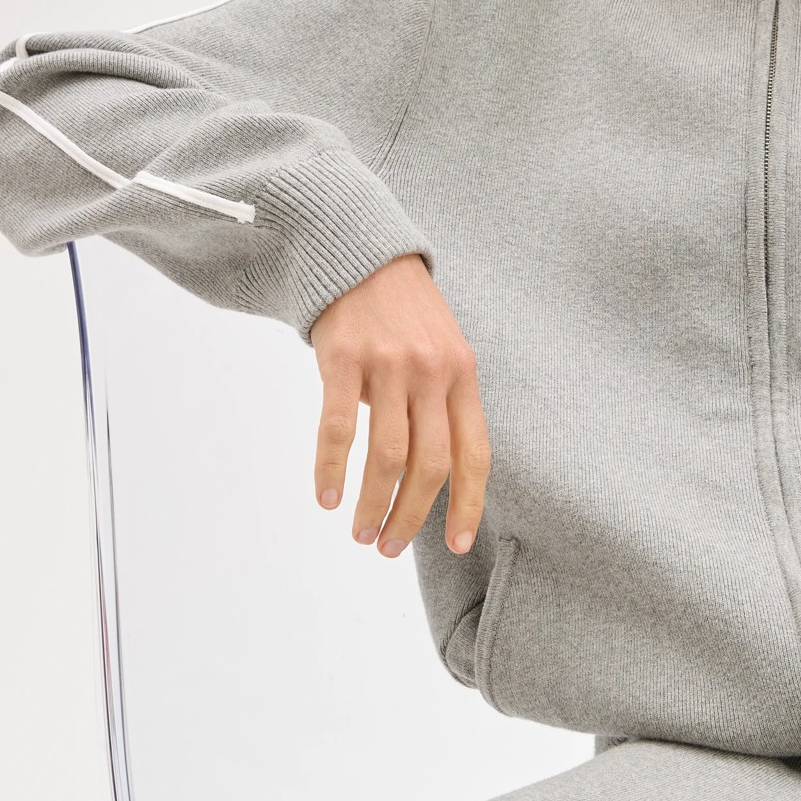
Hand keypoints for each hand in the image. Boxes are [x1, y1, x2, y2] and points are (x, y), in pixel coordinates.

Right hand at [308, 252, 490, 559]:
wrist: (360, 254)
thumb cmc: (403, 313)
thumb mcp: (443, 351)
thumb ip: (443, 404)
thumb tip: (432, 474)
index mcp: (463, 376)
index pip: (475, 454)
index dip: (468, 505)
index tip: (458, 543)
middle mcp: (432, 373)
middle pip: (431, 466)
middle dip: (412, 517)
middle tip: (389, 546)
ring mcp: (389, 366)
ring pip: (388, 457)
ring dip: (373, 505)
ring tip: (360, 532)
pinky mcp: (345, 359)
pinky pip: (339, 429)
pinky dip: (331, 470)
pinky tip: (325, 497)